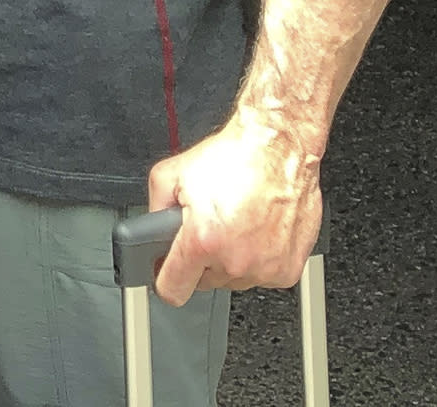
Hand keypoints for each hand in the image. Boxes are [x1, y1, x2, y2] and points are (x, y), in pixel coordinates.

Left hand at [141, 111, 320, 303]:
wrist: (279, 147)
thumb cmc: (234, 156)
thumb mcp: (172, 173)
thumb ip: (153, 209)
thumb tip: (150, 232)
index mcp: (203, 240)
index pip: (172, 290)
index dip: (164, 279)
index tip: (165, 271)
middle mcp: (235, 260)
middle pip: (204, 281)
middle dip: (200, 258)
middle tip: (208, 226)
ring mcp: (264, 268)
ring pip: (233, 278)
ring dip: (230, 258)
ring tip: (234, 222)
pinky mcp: (286, 270)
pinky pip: (262, 275)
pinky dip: (258, 258)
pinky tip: (256, 230)